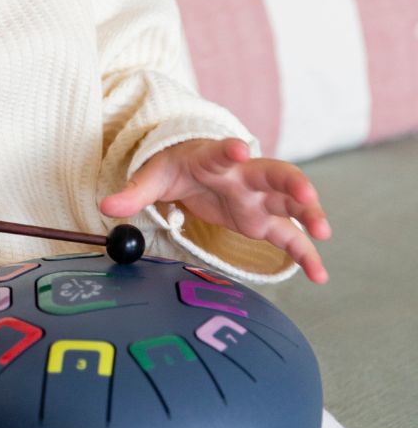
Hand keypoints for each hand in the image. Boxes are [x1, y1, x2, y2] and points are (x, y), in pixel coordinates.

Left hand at [100, 138, 330, 282]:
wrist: (194, 167)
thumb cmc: (176, 167)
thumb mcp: (152, 176)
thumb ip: (133, 193)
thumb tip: (106, 209)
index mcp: (214, 158)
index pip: (224, 151)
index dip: (232, 150)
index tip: (240, 150)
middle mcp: (245, 176)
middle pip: (274, 173)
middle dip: (292, 182)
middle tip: (306, 195)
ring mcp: (259, 198)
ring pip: (290, 202)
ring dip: (309, 214)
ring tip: (323, 232)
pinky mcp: (265, 220)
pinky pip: (290, 237)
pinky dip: (306, 255)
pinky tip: (320, 277)